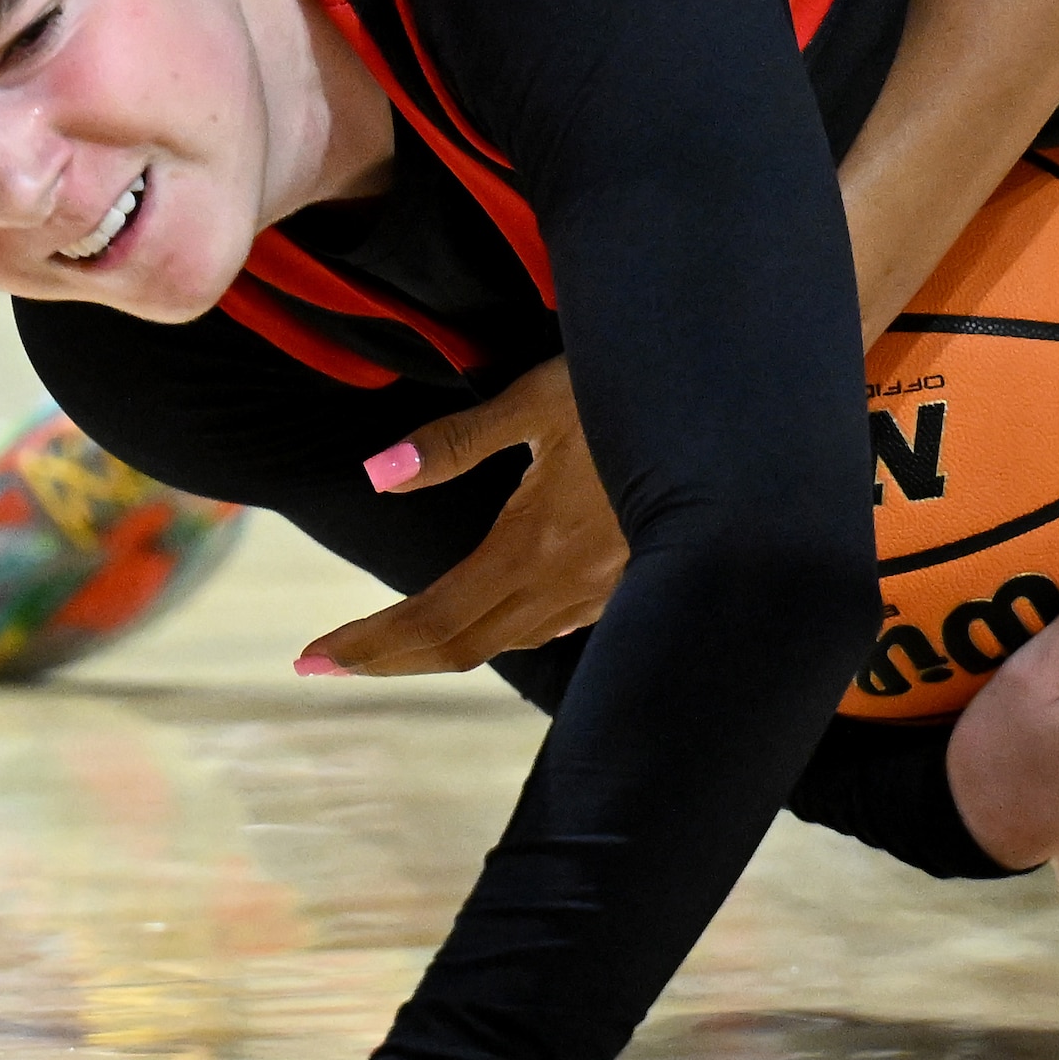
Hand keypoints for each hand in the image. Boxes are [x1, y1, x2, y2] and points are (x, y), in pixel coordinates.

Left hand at [294, 359, 616, 675]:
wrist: (747, 428)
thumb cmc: (638, 395)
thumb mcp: (542, 400)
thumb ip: (456, 442)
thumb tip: (375, 477)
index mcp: (533, 545)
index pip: (432, 618)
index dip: (369, 645)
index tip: (311, 659)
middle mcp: (563, 586)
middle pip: (458, 646)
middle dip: (385, 658)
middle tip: (321, 664)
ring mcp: (598, 595)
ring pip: (501, 642)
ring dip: (434, 649)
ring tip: (384, 646)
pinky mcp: (623, 587)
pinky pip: (544, 628)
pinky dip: (492, 633)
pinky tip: (484, 618)